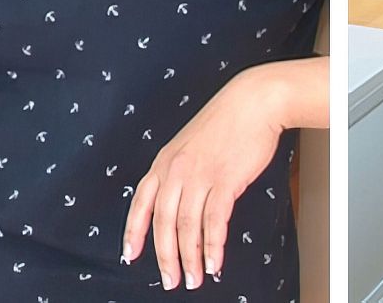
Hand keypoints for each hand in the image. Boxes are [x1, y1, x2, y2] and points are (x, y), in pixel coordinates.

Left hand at [121, 65, 290, 290]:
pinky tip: (215, 263)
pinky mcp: (224, 180)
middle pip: (163, 222)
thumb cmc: (225, 124)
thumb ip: (179, 173)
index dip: (134, 232)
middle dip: (165, 257)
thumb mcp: (188, 146)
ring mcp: (199, 175)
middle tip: (170, 280)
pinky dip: (213, 246)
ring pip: (186, 227)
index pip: (140, 203)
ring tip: (194, 279)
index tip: (130, 255)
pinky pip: (214, 221)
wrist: (252, 102)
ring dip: (190, 258)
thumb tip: (177, 205)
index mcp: (163, 162)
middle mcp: (175, 170)